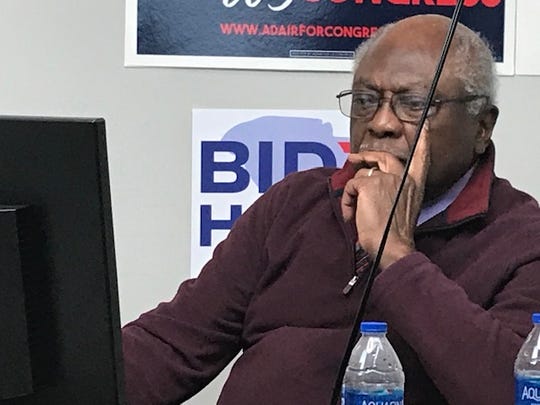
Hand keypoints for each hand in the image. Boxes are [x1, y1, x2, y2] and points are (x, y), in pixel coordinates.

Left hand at [341, 125, 430, 268]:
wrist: (392, 246)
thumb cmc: (394, 235)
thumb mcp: (403, 210)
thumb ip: (395, 193)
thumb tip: (375, 187)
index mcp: (414, 185)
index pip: (421, 158)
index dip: (422, 142)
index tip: (424, 126)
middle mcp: (403, 178)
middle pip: (383, 157)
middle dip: (367, 155)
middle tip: (354, 158)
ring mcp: (386, 179)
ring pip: (362, 175)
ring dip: (353, 193)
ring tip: (354, 212)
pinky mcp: (369, 184)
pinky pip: (350, 186)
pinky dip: (346, 201)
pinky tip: (350, 215)